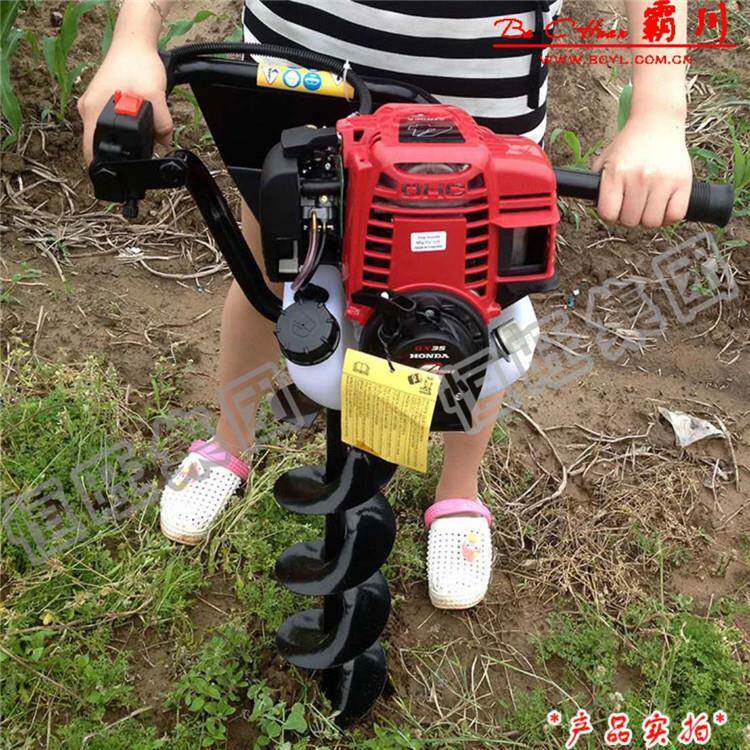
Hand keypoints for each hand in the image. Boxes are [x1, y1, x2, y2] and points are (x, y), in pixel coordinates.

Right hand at [78, 40, 171, 163]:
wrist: (134, 42)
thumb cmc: (137, 64)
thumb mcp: (154, 96)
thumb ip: (161, 124)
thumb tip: (164, 144)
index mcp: (93, 112)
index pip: (89, 153)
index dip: (101, 170)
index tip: (115, 179)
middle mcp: (89, 110)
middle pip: (98, 146)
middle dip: (116, 157)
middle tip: (136, 163)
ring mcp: (95, 104)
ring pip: (107, 135)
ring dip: (123, 143)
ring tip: (141, 144)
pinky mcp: (104, 99)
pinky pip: (112, 123)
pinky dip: (125, 130)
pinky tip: (139, 127)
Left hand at [592, 112, 691, 227]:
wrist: (657, 122)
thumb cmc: (629, 145)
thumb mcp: (605, 160)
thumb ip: (598, 185)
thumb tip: (595, 209)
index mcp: (617, 173)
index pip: (608, 214)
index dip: (610, 216)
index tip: (615, 209)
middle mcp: (639, 177)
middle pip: (630, 221)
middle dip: (629, 217)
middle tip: (632, 205)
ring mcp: (662, 179)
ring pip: (651, 222)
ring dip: (647, 219)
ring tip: (647, 206)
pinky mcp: (683, 181)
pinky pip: (675, 214)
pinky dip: (668, 217)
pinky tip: (663, 207)